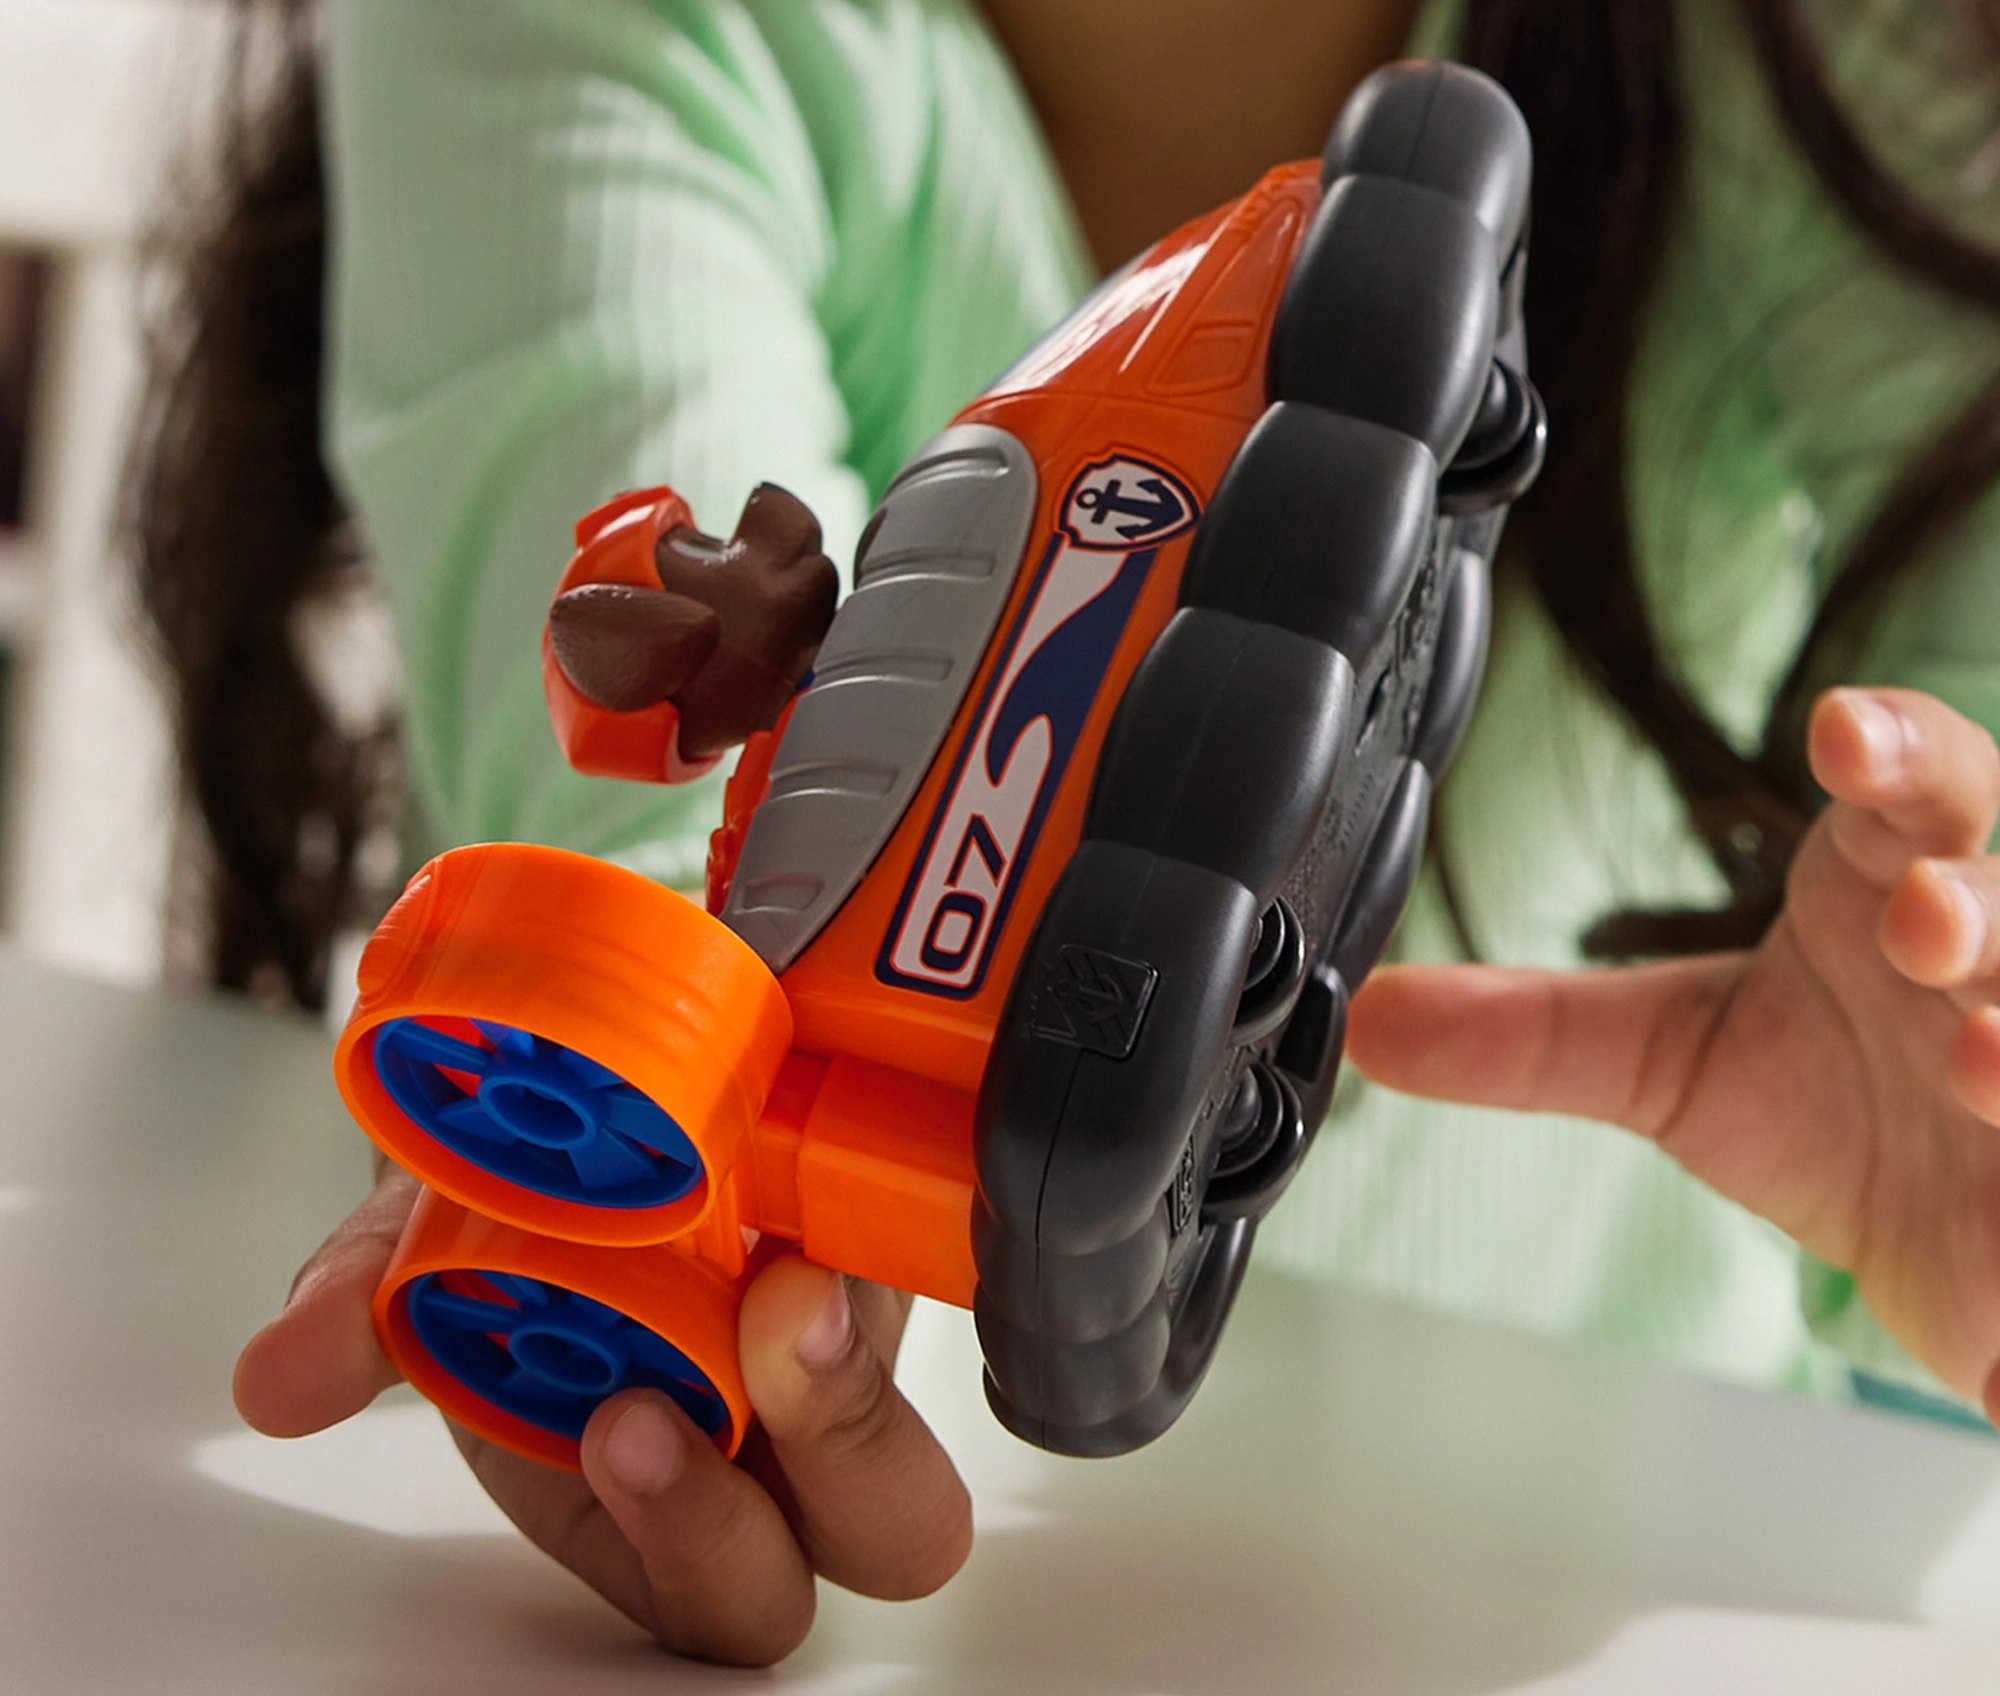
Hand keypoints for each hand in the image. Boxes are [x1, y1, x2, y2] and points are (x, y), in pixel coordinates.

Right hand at [234, 1162, 972, 1663]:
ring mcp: (848, 1324)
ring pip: (924, 1406)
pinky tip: (828, 1144)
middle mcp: (773, 1421)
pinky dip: (894, 1226)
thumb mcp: (422, 1238)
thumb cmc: (509, 1191)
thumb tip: (272, 1383)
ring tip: (794, 1271)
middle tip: (762, 1325)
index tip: (629, 1413)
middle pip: (868, 1539)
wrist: (582, 1065)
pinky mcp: (896, 1236)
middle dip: (824, 1454)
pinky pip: (935, 1268)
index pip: (720, 1588)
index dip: (699, 1533)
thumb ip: (359, 1310)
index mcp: (651, 1474)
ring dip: (862, 1370)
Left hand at [1346, 686, 1999, 1418]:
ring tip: (1979, 1056)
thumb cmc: (1837, 1109)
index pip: (1910, 784)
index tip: (1843, 732)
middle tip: (1927, 920)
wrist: (1959, 1244)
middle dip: (1981, 889)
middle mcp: (1989, 947)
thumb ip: (1532, 1036)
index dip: (1893, 747)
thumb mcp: (1674, 1067)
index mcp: (1890, 884)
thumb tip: (1365, 1019)